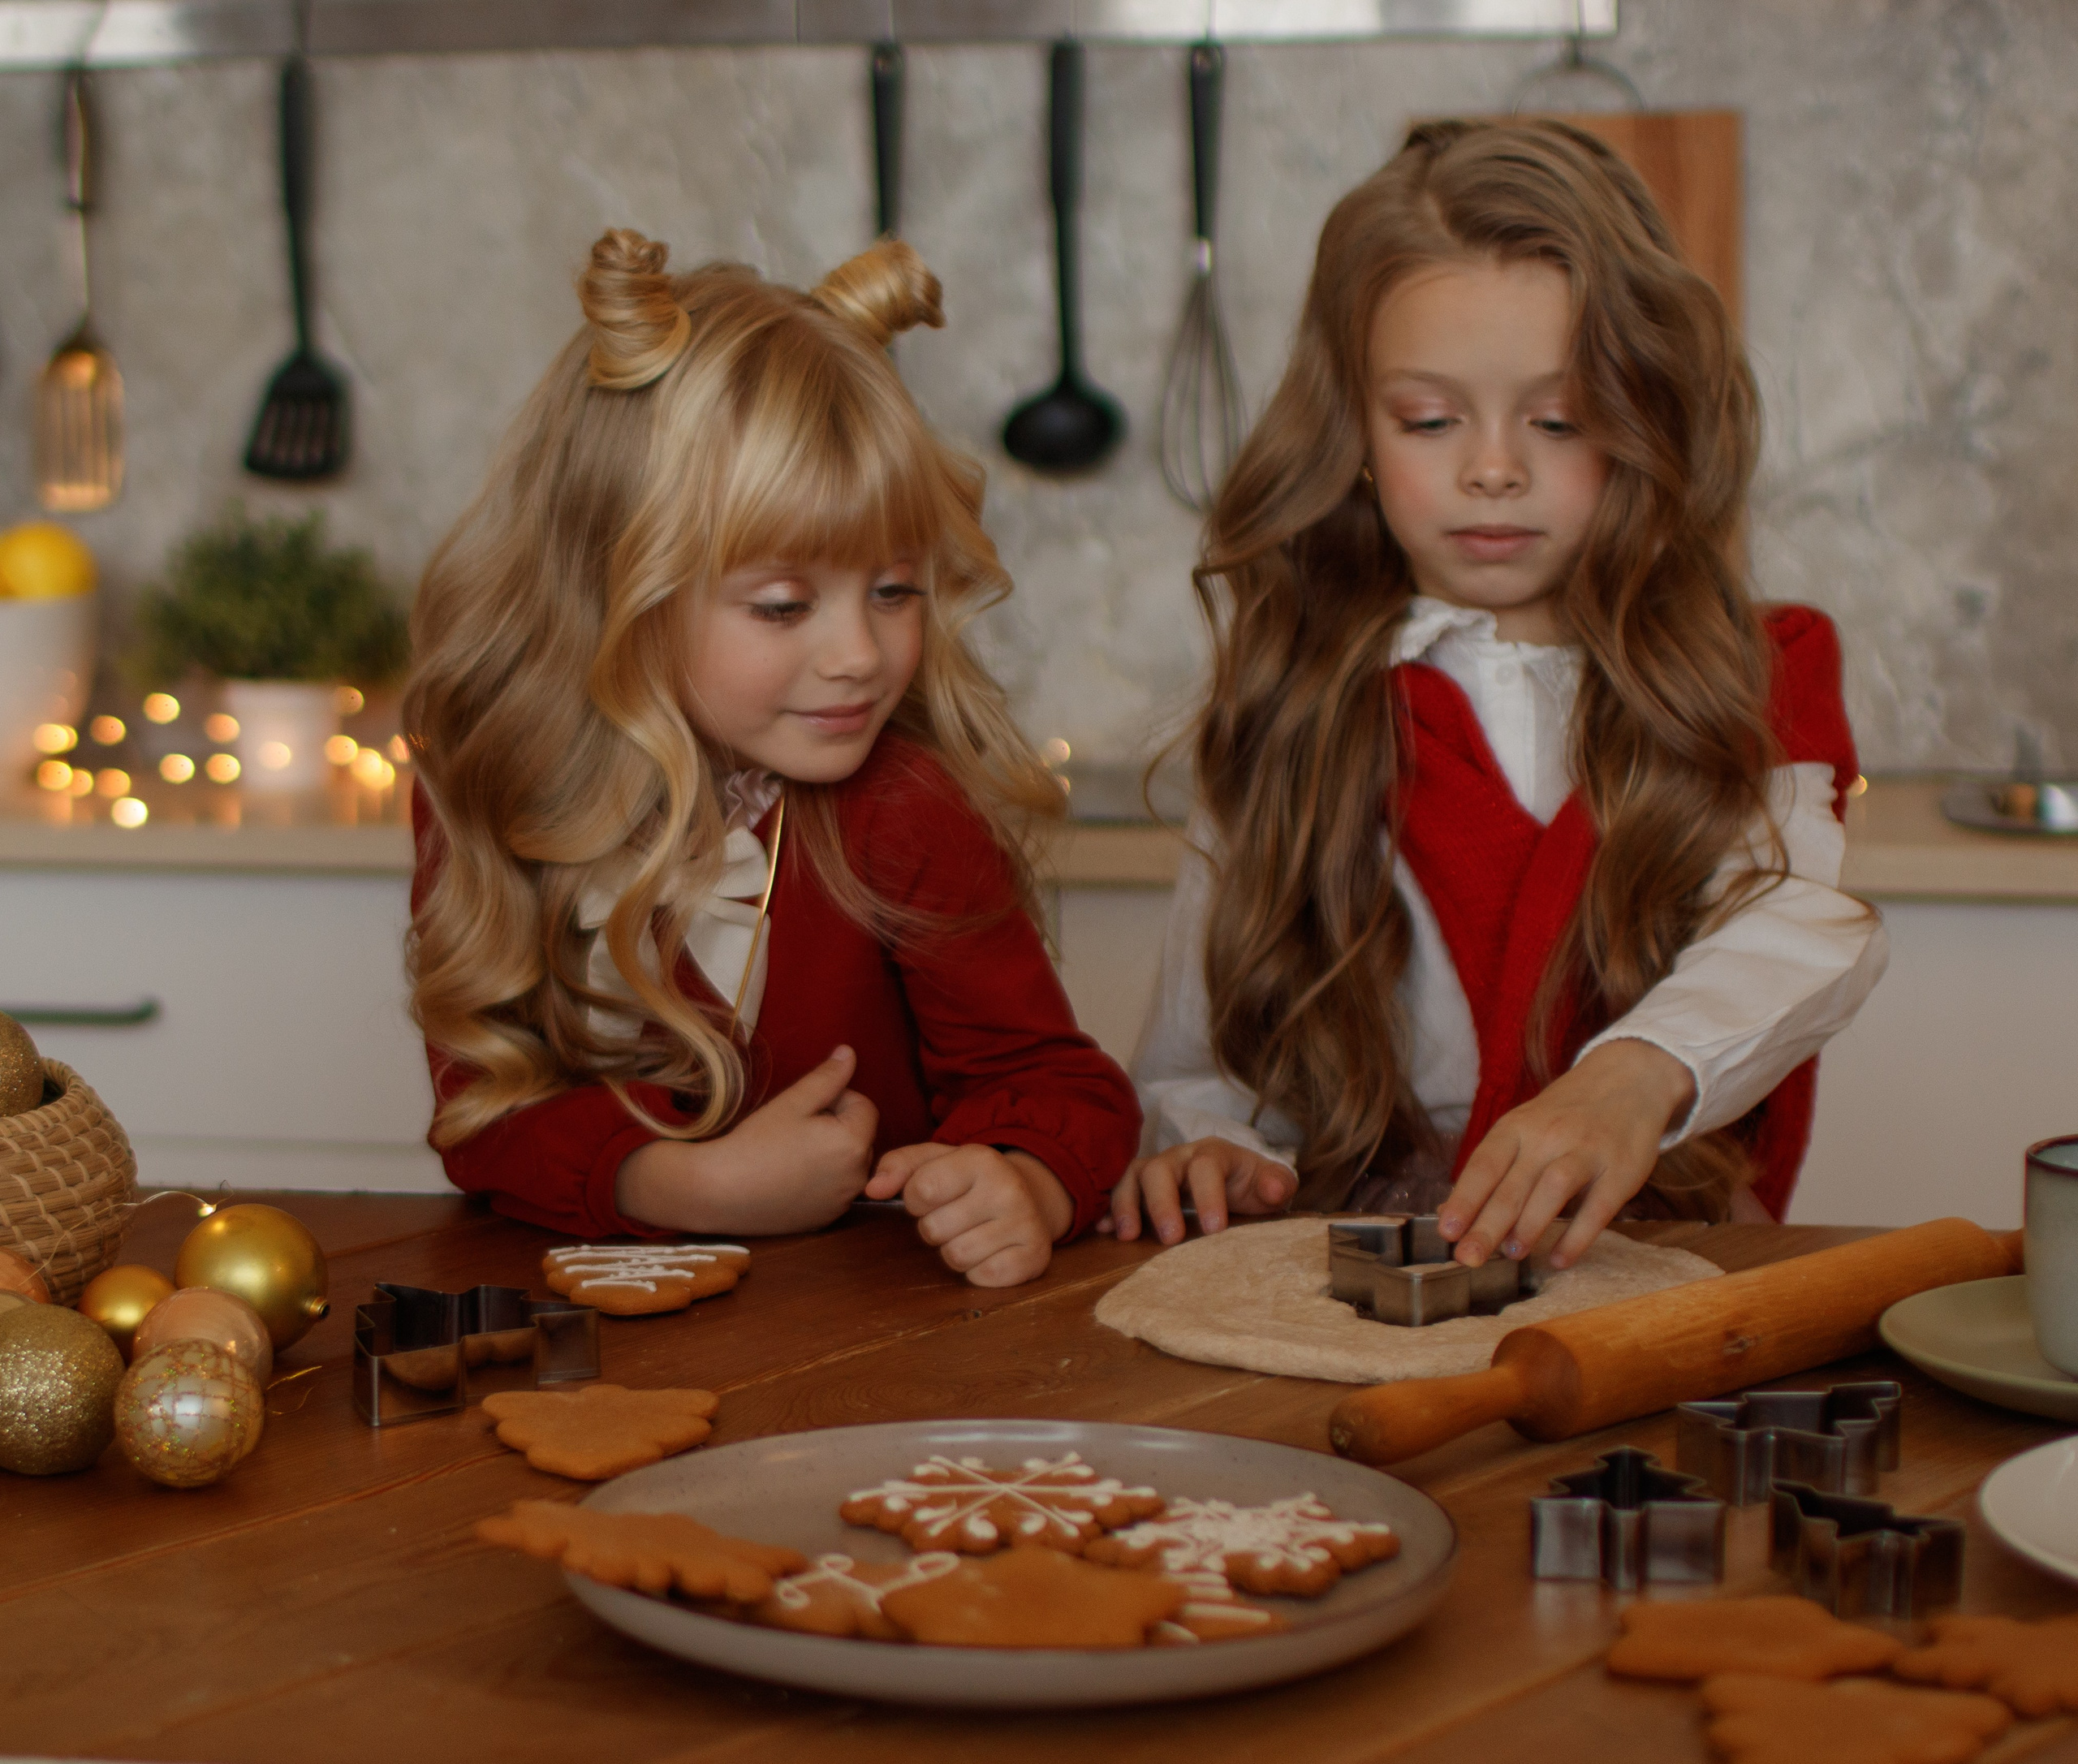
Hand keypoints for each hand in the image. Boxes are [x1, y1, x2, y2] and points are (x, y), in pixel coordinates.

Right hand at [614, 1045, 878, 1234]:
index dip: (836, 1099)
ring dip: (831, 1153)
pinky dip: (822, 1179)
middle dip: (837, 1126)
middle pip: (860, 1136)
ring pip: (849, 1163)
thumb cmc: (754, 1143)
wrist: (718, 1193)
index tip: (803, 1108)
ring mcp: (843, 1202)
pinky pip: (836, 1189)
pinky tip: (789, 1176)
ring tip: (791, 1152)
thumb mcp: (792, 1102)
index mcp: (854, 1144)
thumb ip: (827, 1077)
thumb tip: (850, 1053)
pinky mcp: (827, 1219)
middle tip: (795, 1129)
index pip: (865, 1107)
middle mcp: (857, 1177)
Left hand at [864, 1143, 1070, 1286]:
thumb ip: (898, 1166)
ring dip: (955, 1251)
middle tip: (956, 1218)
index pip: (921, 1191)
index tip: (933, 1196)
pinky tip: (990, 1251)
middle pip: (934, 1229)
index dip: (916, 1200)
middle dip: (935, 1228)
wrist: (1031, 1197)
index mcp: (981, 1159)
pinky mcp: (1035, 1256)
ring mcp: (1026, 1223)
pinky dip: (978, 1271)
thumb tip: (873, 1190)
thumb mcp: (936, 1160)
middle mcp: (1008, 1188)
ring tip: (971, 1234)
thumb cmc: (972, 1181)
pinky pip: (982, 1277)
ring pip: (956, 1256)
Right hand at [1099, 1138, 1295, 1245]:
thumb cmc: (1250, 1185)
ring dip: (1126, 1205)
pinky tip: (1104, 1231)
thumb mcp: (1271, 1183)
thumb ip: (1278, 1183)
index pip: (1206, 1167)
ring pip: (1131, 1177)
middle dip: (1162, 1203)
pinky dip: (1108, 1210)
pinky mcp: (1138, 1188)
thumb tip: (1275, 1190)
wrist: (1234, 1180)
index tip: (1215, 1230)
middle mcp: (1179, 1158)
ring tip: (1127, 1237)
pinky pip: (1115, 1192)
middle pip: (1160, 1168)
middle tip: (1171, 1239)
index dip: (1208, 1196)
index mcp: (1214, 1155)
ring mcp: (1155, 1171)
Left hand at [1437, 1038, 1696, 1270]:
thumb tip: (1451, 1214)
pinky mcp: (1621, 1170)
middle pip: (1513, 1184)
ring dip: (1529, 1225)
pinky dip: (1577, 1237)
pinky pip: (1598, 1208)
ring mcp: (1587, 1151)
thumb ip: (1494, 1168)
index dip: (1464, 1199)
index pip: (1484, 1165)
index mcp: (1517, 1126)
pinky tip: (1559, 1259)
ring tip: (1511, 1254)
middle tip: (1469, 1257)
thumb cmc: (1565, 1115)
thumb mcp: (1525, 1127)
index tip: (1446, 1231)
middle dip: (1488, 1225)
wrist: (1628, 1079)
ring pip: (1552, 1188)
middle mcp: (1549, 1136)